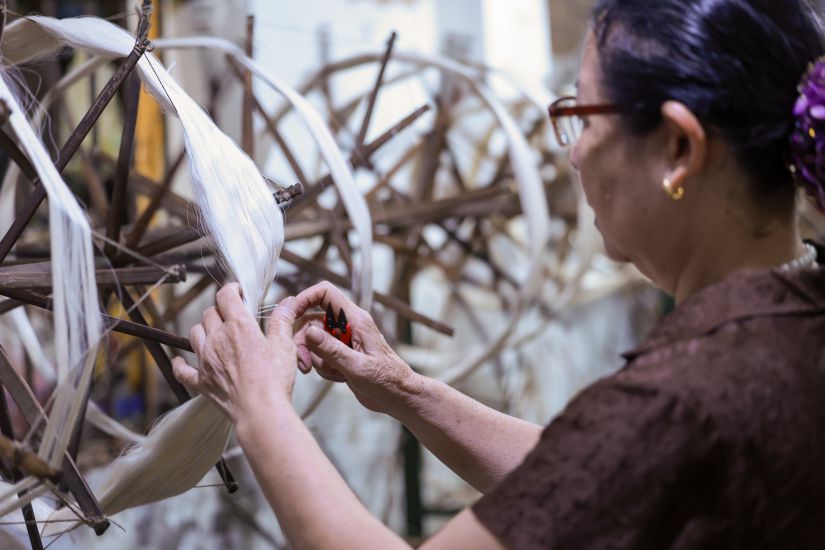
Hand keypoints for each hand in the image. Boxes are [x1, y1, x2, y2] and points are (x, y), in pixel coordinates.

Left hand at [172, 283, 299, 423]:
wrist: (260, 412)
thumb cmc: (274, 380)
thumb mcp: (284, 346)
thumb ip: (282, 321)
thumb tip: (287, 302)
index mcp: (239, 327)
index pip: (226, 296)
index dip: (231, 289)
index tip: (238, 292)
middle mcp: (217, 339)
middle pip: (209, 313)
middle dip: (220, 311)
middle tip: (233, 317)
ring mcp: (206, 360)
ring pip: (195, 334)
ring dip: (204, 330)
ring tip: (215, 334)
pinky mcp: (201, 381)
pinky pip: (182, 369)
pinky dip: (181, 363)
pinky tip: (182, 360)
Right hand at [293, 281, 423, 416]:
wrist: (398, 396)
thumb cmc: (387, 380)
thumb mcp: (358, 367)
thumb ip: (332, 350)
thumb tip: (308, 332)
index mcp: (356, 319)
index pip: (325, 293)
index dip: (305, 298)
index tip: (290, 315)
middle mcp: (347, 325)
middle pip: (311, 319)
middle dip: (303, 341)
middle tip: (305, 364)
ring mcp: (343, 339)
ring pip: (312, 339)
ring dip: (315, 358)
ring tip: (333, 373)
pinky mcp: (340, 353)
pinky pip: (319, 354)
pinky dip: (323, 367)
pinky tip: (339, 377)